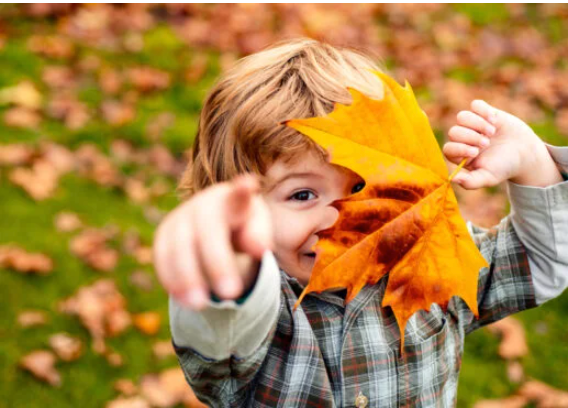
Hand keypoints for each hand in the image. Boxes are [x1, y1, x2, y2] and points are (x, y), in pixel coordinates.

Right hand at [153, 174, 273, 309]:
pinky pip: (162, 257)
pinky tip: (185, 301)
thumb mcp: (256, 229)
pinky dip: (172, 280)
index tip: (249, 184)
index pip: (239, 194)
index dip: (242, 190)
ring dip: (188, 277)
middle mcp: (203, 203)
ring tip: (202, 305)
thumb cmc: (242, 226)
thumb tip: (259, 248)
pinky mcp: (164, 235)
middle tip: (232, 293)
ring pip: (179, 245)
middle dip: (218, 262)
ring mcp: (180, 218)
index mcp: (232, 199)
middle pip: (208, 229)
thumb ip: (260, 236)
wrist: (214, 223)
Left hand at [443, 100, 561, 188]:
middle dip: (470, 137)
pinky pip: (475, 105)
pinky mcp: (484, 113)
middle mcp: (463, 139)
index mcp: (460, 155)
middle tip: (486, 143)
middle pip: (454, 132)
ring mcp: (473, 125)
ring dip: (477, 123)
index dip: (459, 148)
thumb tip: (453, 179)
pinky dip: (483, 111)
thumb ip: (470, 182)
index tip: (475, 152)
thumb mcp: (488, 178)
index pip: (448, 149)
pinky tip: (495, 121)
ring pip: (462, 116)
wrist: (525, 153)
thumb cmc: (504, 167)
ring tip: (492, 132)